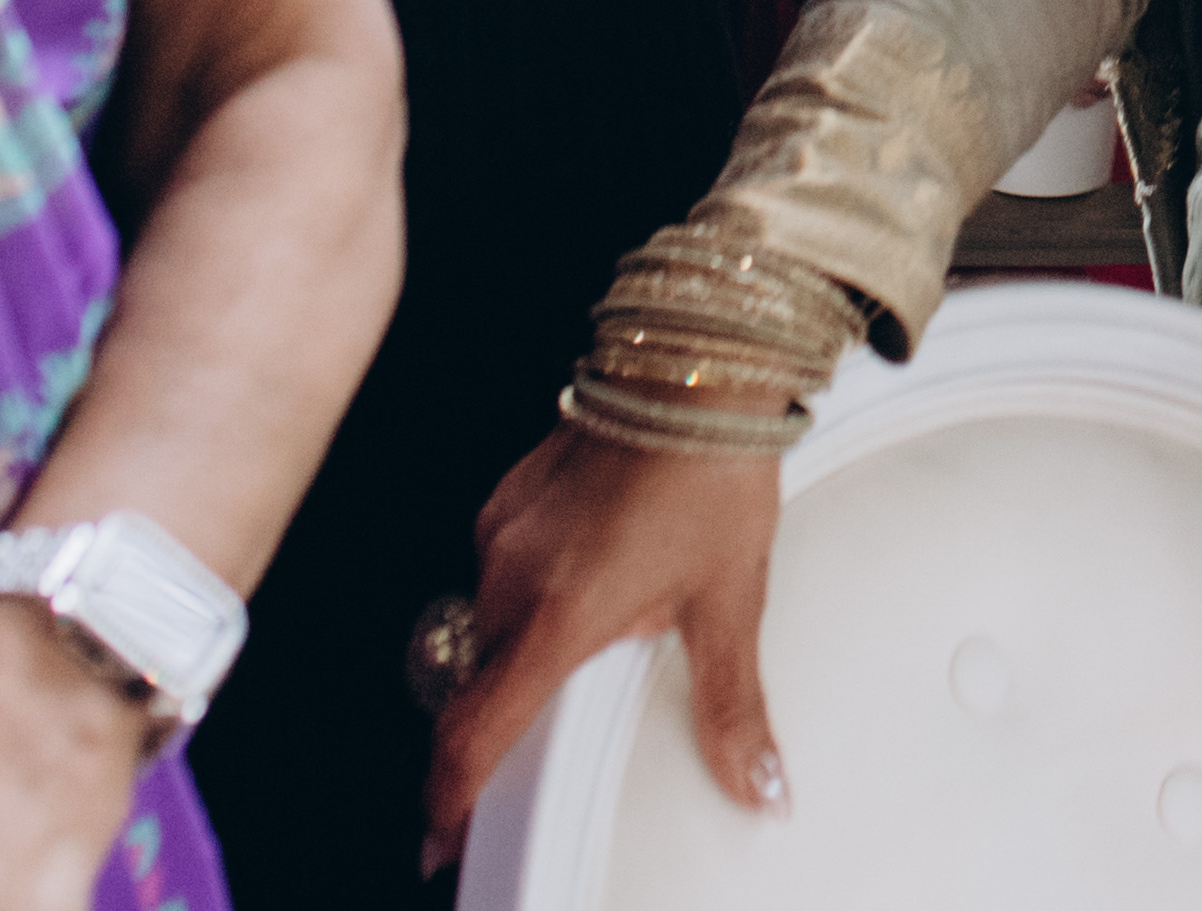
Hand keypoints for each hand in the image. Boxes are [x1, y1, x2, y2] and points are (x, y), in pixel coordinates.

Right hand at [421, 425, 789, 862]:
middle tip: (555, 720)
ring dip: (527, 643)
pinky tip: (592, 565)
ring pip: (489, 624)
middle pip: (481, 682)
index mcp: (558, 616)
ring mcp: (500, 532)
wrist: (696, 363)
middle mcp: (511, 577)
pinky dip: (533, 589)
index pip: (476, 732)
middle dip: (507, 712)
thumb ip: (730, 706)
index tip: (443, 837)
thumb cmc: (713, 469)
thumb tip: (758, 785)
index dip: (452, 798)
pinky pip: (500, 570)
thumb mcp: (730, 600)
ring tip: (601, 620)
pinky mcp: (503, 498)